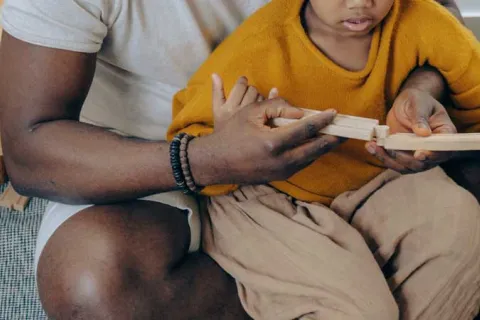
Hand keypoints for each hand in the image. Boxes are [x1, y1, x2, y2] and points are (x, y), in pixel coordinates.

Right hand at [190, 98, 343, 184]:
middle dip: (333, 139)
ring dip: (323, 147)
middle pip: (316, 149)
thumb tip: (301, 111)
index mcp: (273, 143)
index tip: (335, 113)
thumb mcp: (251, 112)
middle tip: (346, 130)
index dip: (323, 120)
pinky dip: (311, 153)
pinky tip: (315, 145)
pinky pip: (301, 164)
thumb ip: (278, 106)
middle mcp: (281, 161)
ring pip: (310, 158)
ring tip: (334, 136)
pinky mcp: (279, 178)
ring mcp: (281, 172)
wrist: (216, 163)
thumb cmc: (231, 134)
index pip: (306, 129)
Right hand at [212, 74, 277, 129]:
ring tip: (254, 104)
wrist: (230, 151)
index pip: (241, 85)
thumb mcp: (216, 110)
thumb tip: (215, 73)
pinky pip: (270, 109)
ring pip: (262, 98)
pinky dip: (269, 107)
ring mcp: (254, 119)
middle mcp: (242, 112)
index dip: (242, 82)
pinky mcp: (264, 126)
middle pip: (253, 90)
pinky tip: (263, 112)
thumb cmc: (223, 128)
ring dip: (260, 97)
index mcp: (229, 107)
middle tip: (248, 95)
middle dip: (252, 90)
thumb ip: (216, 91)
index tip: (243, 84)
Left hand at [365, 88, 456, 173]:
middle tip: (389, 148)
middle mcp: (433, 149)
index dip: (433, 155)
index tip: (419, 154)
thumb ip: (420, 117)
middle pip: (423, 163)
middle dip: (405, 159)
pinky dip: (381, 156)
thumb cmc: (417, 100)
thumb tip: (423, 133)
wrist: (406, 104)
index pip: (444, 150)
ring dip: (388, 159)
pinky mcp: (403, 156)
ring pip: (406, 166)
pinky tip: (371, 146)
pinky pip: (393, 162)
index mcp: (445, 134)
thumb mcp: (419, 103)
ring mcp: (418, 155)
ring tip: (373, 146)